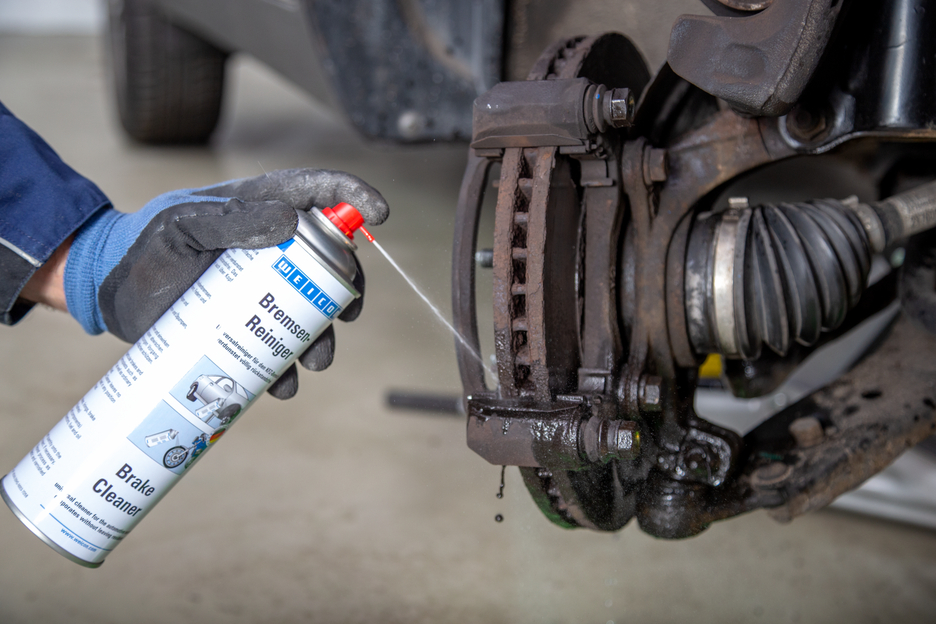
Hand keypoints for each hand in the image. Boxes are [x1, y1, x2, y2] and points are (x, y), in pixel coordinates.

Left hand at [62, 168, 388, 397]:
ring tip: (315, 362)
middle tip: (350, 312)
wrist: (111, 292)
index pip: (318, 192)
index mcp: (260, 208)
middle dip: (349, 287)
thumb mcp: (182, 226)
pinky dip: (288, 371)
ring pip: (313, 312)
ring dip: (324, 339)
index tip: (380, 215)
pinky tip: (282, 385)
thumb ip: (231, 218)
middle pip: (331, 261)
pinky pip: (280, 350)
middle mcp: (271, 249)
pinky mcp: (248, 326)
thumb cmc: (145, 247)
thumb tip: (292, 222)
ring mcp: (263, 290)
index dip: (354, 198)